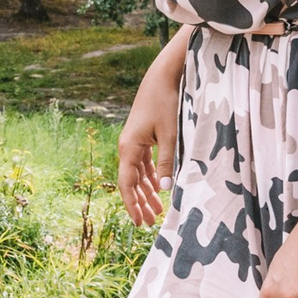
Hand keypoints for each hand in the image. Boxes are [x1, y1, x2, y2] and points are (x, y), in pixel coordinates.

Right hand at [116, 33, 187, 227]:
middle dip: (140, 202)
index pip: (127, 184)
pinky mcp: (143, 135)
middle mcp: (128, 146)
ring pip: (139, 173)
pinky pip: (144, 162)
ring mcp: (135, 141)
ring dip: (147, 191)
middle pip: (131, 182)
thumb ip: (168, 163)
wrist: (163, 75)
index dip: (132, 205)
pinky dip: (151, 176)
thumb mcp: (171, 135)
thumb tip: (166, 191)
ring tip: (157, 209)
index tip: (140, 222)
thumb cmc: (166, 103)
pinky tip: (159, 187)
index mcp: (129, 148)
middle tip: (150, 222)